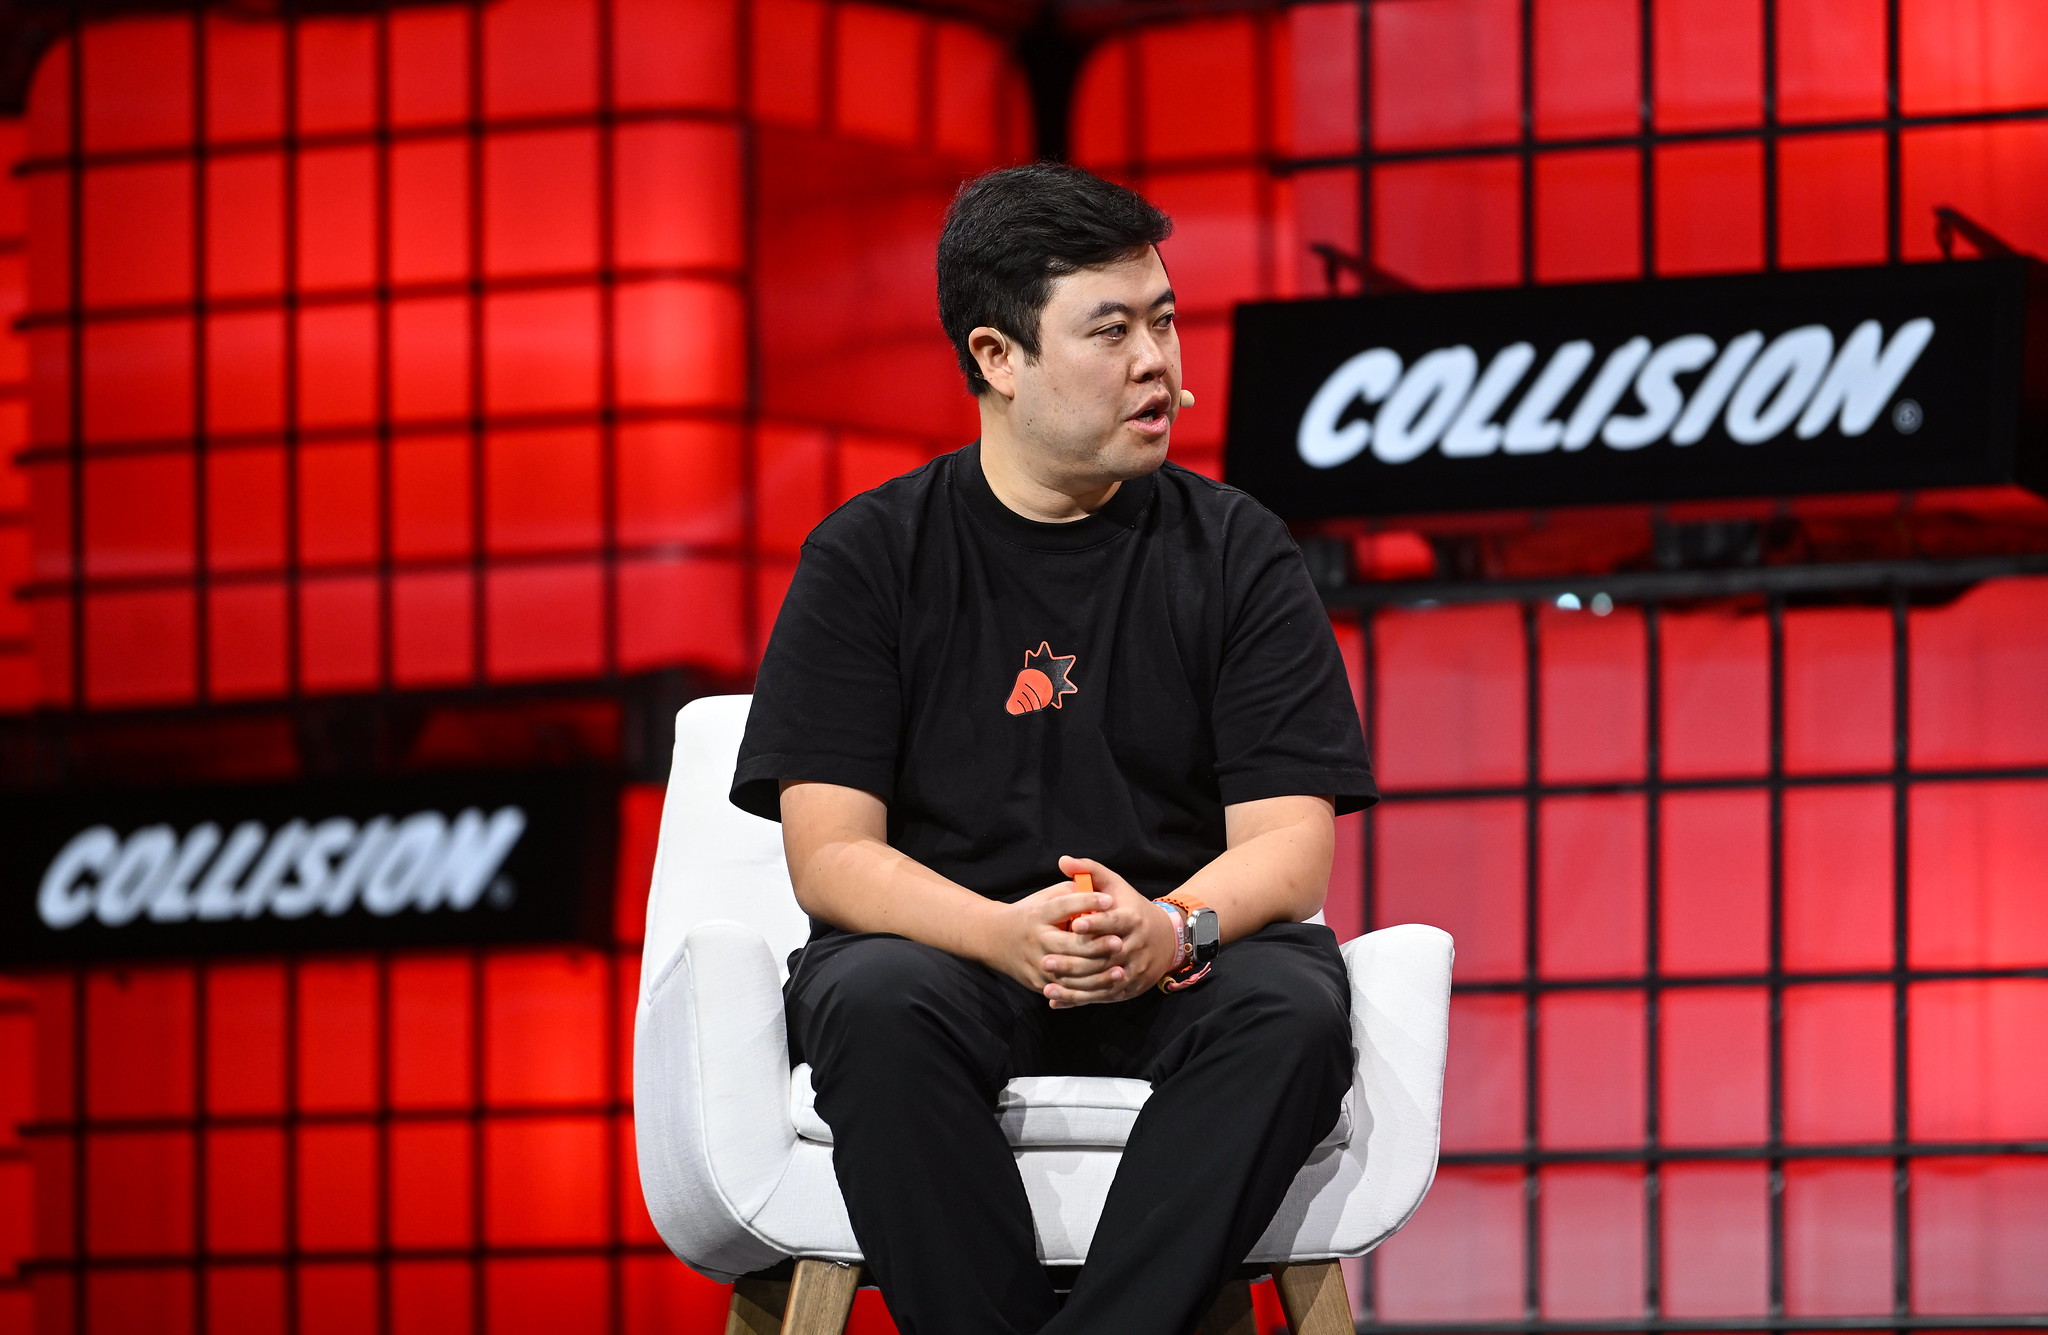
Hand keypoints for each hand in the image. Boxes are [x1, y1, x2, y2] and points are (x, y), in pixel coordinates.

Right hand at [975, 880, 1119, 996]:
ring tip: (1121, 970)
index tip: (1110, 900)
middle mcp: (1036, 940)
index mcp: (1038, 914)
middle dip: (1096, 945)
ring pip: (1070, 973)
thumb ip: (1070, 892)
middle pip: (1068, 945)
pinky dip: (1088, 990)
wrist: (995, 939)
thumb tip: (1097, 888)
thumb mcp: (1045, 897)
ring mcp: (1036, 964)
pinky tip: (1108, 987)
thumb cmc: (1031, 914)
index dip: (1087, 902)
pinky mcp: (1038, 982)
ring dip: (1098, 974)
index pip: (1063, 906)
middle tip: (1119, 942)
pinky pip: (1066, 990)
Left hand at [1040, 855, 1179, 1007]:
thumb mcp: (1115, 885)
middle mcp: (1135, 946)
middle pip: (1104, 957)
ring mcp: (1133, 970)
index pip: (1115, 922)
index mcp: (1132, 919)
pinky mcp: (1129, 988)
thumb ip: (1090, 871)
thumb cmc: (1132, 908)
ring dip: (1074, 986)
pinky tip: (1057, 1001)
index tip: (1074, 923)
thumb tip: (1062, 861)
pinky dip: (1080, 1000)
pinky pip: (1103, 996)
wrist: (1167, 939)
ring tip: (1047, 984)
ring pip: (1102, 981)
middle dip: (1075, 961)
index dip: (1096, 923)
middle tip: (1046, 961)